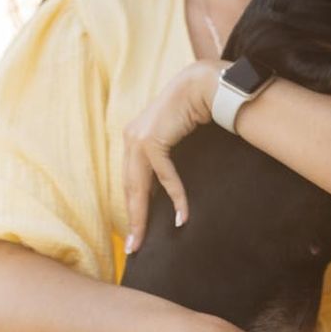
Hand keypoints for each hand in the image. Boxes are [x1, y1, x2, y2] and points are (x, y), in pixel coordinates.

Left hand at [123, 60, 223, 252]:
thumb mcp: (175, 137)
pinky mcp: (152, 140)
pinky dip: (175, 197)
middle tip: (133, 246)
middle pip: (130, 189)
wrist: (200, 85)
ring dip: (142, 217)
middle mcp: (131, 139)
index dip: (132, 207)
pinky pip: (164, 176)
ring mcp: (138, 140)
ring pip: (139, 187)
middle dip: (131, 219)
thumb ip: (166, 156)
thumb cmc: (193, 110)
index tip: (134, 232)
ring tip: (144, 240)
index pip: (130, 181)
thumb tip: (168, 186)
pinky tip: (181, 216)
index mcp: (134, 139)